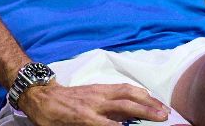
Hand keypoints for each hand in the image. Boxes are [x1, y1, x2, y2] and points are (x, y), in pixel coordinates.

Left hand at [17, 81, 169, 125]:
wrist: (40, 95)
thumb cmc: (50, 118)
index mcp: (86, 118)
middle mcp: (95, 103)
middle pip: (126, 106)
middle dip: (147, 111)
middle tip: (165, 116)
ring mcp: (97, 92)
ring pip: (126, 92)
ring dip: (146, 98)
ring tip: (162, 106)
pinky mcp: (97, 86)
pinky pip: (119, 87)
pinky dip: (135, 91)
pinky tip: (146, 95)